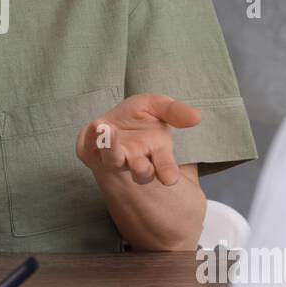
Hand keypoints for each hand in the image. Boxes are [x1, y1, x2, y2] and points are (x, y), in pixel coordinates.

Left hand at [75, 93, 200, 185]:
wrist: (110, 123)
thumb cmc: (139, 118)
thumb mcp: (158, 107)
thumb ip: (175, 111)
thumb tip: (196, 117)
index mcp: (156, 154)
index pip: (165, 166)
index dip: (167, 171)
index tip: (170, 179)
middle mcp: (135, 160)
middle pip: (140, 171)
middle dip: (142, 170)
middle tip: (141, 167)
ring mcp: (112, 157)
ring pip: (114, 160)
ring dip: (112, 149)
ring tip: (109, 132)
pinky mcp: (90, 150)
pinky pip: (89, 144)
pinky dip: (91, 135)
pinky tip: (96, 125)